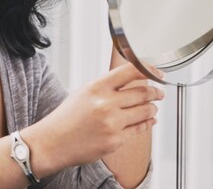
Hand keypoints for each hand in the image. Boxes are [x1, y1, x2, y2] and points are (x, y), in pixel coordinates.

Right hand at [32, 63, 163, 168]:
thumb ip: (107, 86)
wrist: (53, 142)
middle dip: (155, 92)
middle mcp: (106, 103)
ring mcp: (112, 123)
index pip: (130, 72)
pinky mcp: (115, 141)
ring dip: (152, 108)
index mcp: (97, 87)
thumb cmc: (66, 118)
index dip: (149, 70)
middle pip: (142, 92)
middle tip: (159, 92)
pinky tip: (149, 120)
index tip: (158, 72)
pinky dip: (147, 123)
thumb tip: (131, 81)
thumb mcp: (84, 92)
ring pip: (145, 111)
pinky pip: (139, 129)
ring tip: (153, 107)